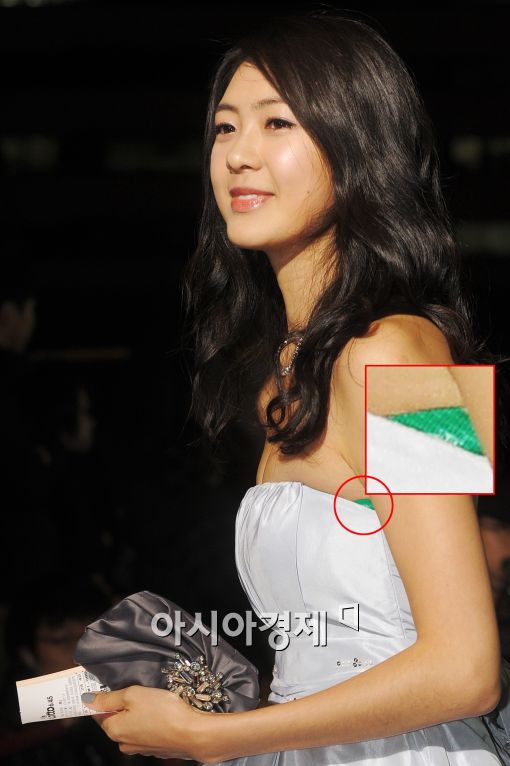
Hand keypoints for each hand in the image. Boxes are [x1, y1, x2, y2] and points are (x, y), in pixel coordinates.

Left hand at [82, 685, 211, 759]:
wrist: (192, 732)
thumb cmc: (163, 711)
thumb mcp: (133, 694)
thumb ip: (109, 697)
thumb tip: (87, 699)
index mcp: (114, 730)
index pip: (98, 712)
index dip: (103, 697)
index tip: (110, 685)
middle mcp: (124, 743)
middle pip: (116, 719)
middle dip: (123, 704)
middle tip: (137, 688)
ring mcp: (140, 748)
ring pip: (132, 725)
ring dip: (138, 713)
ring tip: (152, 698)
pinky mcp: (156, 748)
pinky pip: (147, 731)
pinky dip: (150, 721)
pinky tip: (161, 711)